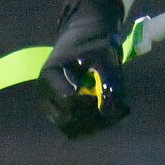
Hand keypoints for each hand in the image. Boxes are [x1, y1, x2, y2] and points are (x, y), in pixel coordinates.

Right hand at [38, 0, 128, 138]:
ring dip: (94, 125)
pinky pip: (73, 126)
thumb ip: (108, 85)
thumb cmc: (95, 45)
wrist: (86, 36)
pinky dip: (91, 124)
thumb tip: (107, 113)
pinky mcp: (59, 110)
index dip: (92, 105)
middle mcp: (45, 93)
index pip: (69, 103)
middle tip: (119, 109)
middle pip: (67, 121)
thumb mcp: (106, 60)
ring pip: (70, 128)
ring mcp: (50, 103)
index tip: (112, 99)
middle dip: (95, 119)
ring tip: (115, 112)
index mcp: (50, 77)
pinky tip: (108, 113)